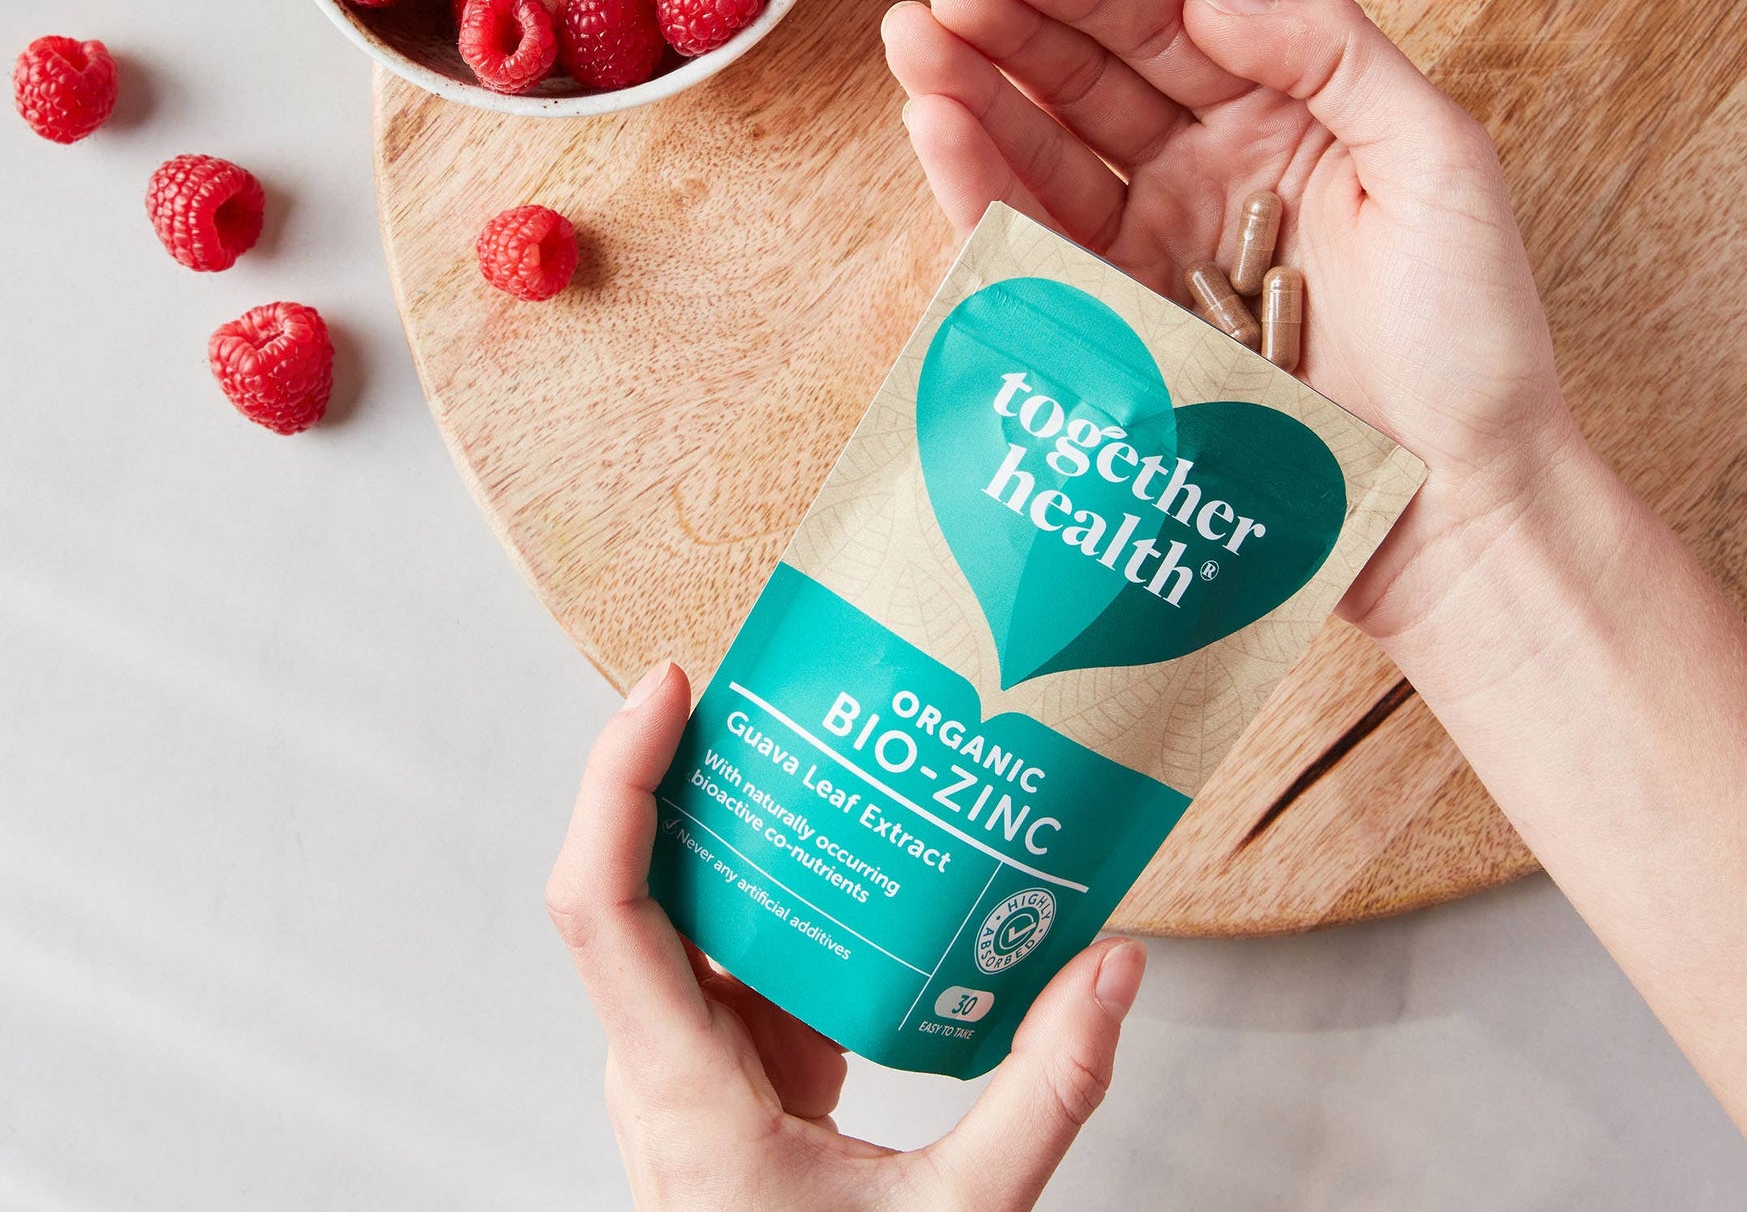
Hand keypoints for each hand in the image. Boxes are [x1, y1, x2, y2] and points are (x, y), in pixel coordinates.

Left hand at [547, 662, 1145, 1211]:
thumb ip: (1048, 1092)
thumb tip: (1118, 964)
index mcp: (686, 1094)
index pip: (603, 909)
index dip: (616, 784)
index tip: (667, 688)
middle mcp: (660, 1071)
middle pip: (633, 886)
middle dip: (683, 768)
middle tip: (761, 677)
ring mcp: (686, 1076)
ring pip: (682, 919)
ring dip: (733, 827)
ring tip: (811, 737)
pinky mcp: (726, 1081)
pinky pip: (734, 961)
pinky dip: (780, 896)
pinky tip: (849, 856)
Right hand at [880, 0, 1581, 632]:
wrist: (1456, 496)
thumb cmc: (1471, 334)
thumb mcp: (1440, 159)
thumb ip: (1337, 55)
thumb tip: (1209, 6)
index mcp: (1280, 116)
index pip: (1167, 27)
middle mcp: (1205, 173)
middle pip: (1088, 80)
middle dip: (1010, 28)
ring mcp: (1154, 252)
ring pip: (1045, 155)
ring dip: (973, 95)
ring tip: (912, 42)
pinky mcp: (1119, 329)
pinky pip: (1037, 247)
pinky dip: (981, 191)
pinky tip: (938, 130)